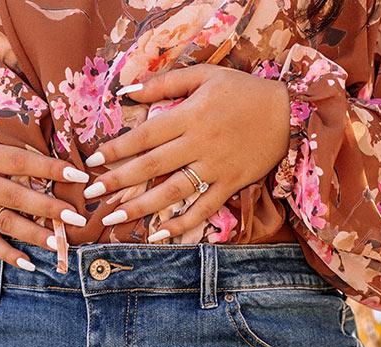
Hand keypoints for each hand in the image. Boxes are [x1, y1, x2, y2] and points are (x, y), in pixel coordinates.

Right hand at [0, 116, 89, 268]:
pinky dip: (9, 256)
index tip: (78, 174)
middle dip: (48, 208)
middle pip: (16, 197)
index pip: (20, 161)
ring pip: (7, 224)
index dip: (49, 168)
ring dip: (35, 235)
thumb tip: (46, 115)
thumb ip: (6, 125)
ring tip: (61, 244)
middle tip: (77, 218)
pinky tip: (30, 264)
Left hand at [84, 65, 290, 239]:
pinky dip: (181, 224)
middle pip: (152, 166)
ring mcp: (215, 168)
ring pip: (173, 191)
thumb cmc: (242, 91)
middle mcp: (200, 143)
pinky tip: (158, 235)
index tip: (93, 161)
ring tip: (114, 218)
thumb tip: (128, 91)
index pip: (145, 135)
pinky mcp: (230, 185)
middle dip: (118, 180)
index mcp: (190, 115)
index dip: (117, 149)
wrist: (288, 113)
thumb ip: (166, 82)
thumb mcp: (205, 76)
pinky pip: (203, 209)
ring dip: (141, 207)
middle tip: (92, 194)